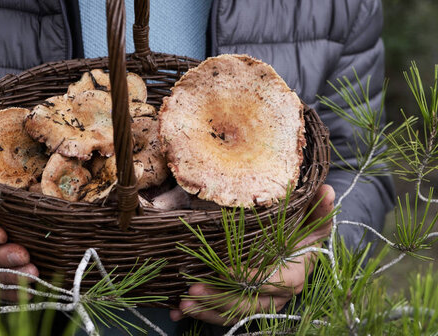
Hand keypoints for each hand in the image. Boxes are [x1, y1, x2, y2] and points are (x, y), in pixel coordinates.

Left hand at [170, 184, 334, 325]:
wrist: (302, 255)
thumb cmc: (305, 236)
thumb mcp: (314, 222)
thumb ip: (320, 209)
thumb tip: (326, 191)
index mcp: (293, 276)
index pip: (271, 282)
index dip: (248, 278)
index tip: (223, 270)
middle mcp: (277, 296)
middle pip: (247, 303)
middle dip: (219, 298)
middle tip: (193, 289)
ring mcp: (261, 304)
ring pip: (233, 313)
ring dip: (207, 310)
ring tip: (182, 303)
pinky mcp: (247, 306)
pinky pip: (225, 315)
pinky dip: (202, 314)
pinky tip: (179, 312)